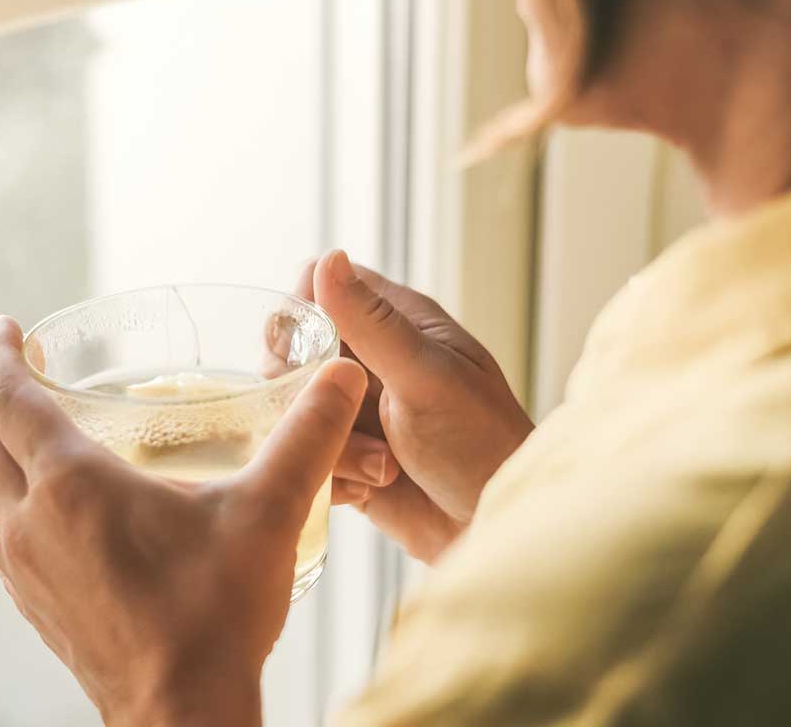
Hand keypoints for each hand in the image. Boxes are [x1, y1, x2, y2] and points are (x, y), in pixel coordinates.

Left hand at [0, 317, 368, 725]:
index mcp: (72, 484)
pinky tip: (35, 511)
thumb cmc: (217, 615)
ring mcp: (25, 570)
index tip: (3, 327)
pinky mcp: (33, 607)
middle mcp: (32, 521)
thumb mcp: (269, 514)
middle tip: (11, 368)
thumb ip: (307, 438)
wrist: (183, 713)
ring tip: (10, 432)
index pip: (9, 400)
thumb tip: (344, 376)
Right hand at [293, 250, 534, 561]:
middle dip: (306, 389)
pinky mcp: (347, 460)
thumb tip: (328, 259)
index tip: (309, 352)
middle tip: (341, 415)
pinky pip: (305, 456)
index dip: (302, 315)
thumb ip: (373, 323)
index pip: (320, 288)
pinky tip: (370, 489)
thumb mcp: (427, 377)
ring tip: (380, 465)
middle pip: (294, 351)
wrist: (496, 531)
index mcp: (397, 325)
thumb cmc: (481, 445)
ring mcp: (357, 412)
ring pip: (295, 409)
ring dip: (329, 442)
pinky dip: (330, 476)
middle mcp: (372, 363)